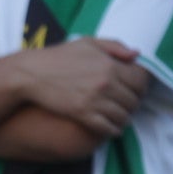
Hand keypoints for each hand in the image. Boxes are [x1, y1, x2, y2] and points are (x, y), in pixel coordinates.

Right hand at [16, 38, 148, 137]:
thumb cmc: (58, 56)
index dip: (141, 87)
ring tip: (120, 118)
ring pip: (123, 116)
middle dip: (133, 104)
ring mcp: (95, 100)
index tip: (136, 90)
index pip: (140, 81)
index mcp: (109, 65)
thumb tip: (136, 55)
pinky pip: (108, 128)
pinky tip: (112, 129)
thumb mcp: (87, 43)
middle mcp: (106, 83)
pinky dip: (113, 130)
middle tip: (127, 105)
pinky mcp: (83, 114)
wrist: (30, 74)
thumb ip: (114, 46)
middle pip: (134, 100)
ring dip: (124, 119)